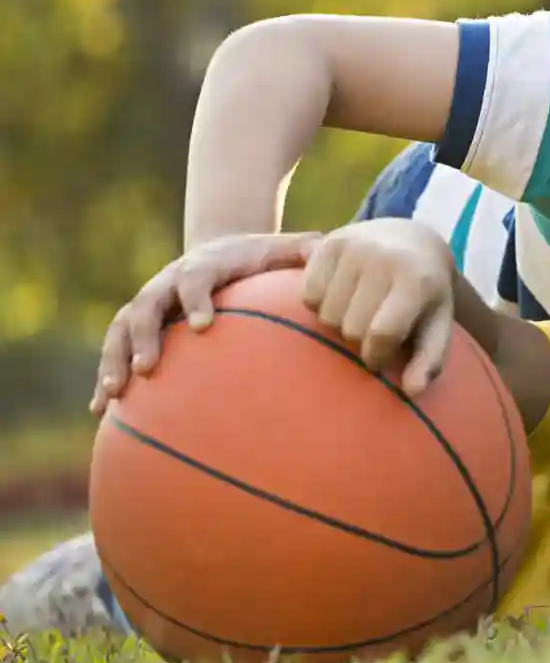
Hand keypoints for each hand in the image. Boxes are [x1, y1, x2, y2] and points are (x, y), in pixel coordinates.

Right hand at [91, 232, 322, 416]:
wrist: (222, 250)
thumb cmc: (262, 257)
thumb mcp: (288, 248)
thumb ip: (310, 254)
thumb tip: (334, 260)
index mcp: (205, 265)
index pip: (195, 278)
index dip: (196, 298)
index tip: (204, 326)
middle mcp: (168, 282)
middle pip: (146, 306)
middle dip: (144, 337)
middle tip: (147, 369)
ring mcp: (149, 303)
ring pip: (120, 330)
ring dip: (113, 361)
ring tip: (112, 397)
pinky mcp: (137, 326)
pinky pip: (114, 351)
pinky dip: (105, 376)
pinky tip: (101, 414)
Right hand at [301, 218, 457, 396]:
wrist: (412, 237)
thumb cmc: (425, 292)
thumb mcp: (437, 324)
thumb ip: (429, 360)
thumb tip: (412, 391)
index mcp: (416, 281)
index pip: (382, 334)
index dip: (377, 356)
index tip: (381, 356)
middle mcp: (384, 259)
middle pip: (350, 328)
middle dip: (359, 338)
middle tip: (372, 326)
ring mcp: (354, 247)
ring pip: (326, 315)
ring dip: (338, 322)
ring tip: (358, 308)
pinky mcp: (328, 243)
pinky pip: (308, 296)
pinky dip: (320, 303)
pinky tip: (341, 293)